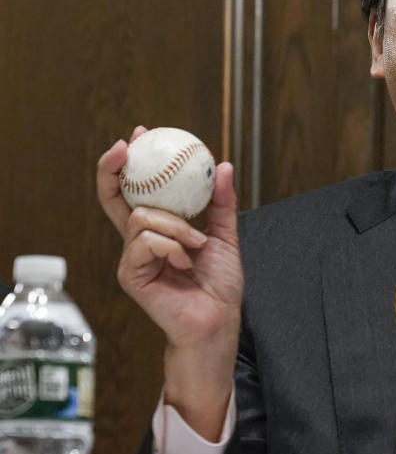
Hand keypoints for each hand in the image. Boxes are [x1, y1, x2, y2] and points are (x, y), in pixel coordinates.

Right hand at [97, 126, 242, 438]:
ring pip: (141, 217)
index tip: (141, 134)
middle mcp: (140, 240)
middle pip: (114, 197)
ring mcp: (133, 256)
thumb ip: (221, 203)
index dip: (132, 162)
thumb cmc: (218, 283)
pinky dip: (172, 245)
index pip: (136, 190)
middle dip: (113, 167)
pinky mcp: (131, 274)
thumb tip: (224, 166)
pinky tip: (185, 260)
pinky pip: (146, 242)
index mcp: (158, 229)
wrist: (218, 319)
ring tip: (197, 244)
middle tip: (127, 146)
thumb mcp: (224, 235)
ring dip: (176, 226)